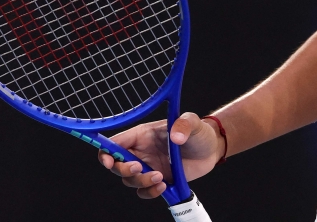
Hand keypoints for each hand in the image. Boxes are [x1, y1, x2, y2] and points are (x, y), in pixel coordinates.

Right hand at [96, 112, 223, 199]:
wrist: (211, 150)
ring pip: (130, 181)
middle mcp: (141, 152)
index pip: (115, 143)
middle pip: (117, 165)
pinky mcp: (157, 180)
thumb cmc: (199, 132)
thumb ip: (184, 124)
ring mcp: (148, 167)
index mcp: (142, 135)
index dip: (106, 153)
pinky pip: (144, 192)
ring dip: (141, 182)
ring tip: (160, 177)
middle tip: (140, 168)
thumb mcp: (193, 123)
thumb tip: (176, 136)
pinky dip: (150, 192)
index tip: (109, 161)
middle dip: (124, 170)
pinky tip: (164, 186)